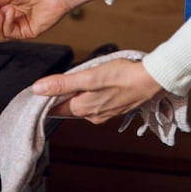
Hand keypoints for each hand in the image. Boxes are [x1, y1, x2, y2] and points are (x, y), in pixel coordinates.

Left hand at [31, 59, 164, 123]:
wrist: (153, 80)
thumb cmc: (124, 75)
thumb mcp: (90, 75)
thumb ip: (63, 83)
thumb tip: (37, 89)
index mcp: (82, 109)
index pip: (54, 110)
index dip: (44, 100)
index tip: (38, 89)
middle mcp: (92, 115)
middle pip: (67, 108)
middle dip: (59, 96)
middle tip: (55, 80)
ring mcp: (104, 114)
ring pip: (81, 105)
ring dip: (75, 95)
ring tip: (75, 79)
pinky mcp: (114, 108)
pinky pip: (94, 104)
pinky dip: (89, 95)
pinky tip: (94, 85)